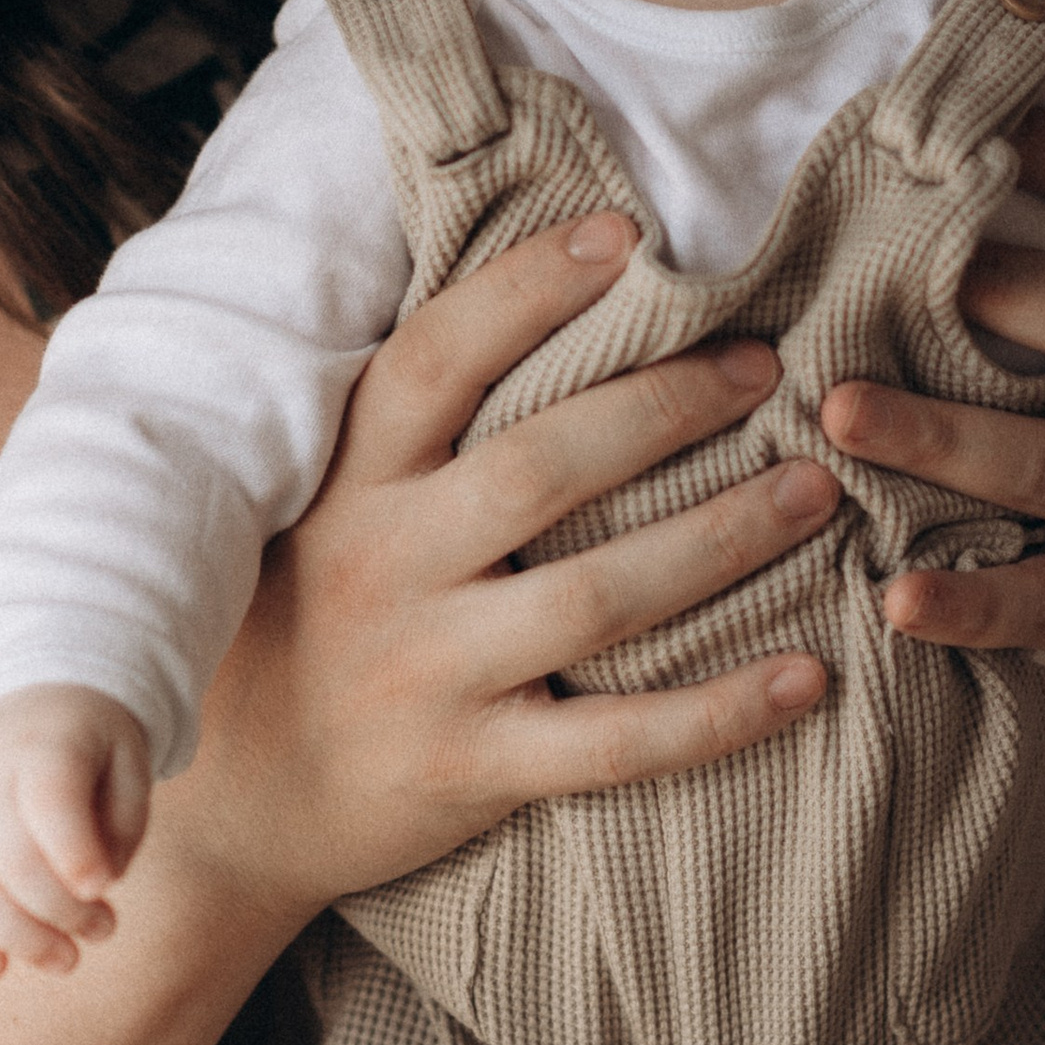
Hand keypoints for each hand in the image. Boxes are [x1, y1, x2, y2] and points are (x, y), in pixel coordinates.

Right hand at [0, 685, 153, 974]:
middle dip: (61, 913)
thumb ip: (122, 825)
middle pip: (11, 862)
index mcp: (42, 744)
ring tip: (67, 958)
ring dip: (20, 939)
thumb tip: (95, 889)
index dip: (76, 855)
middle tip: (103, 930)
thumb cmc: (89, 743)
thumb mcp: (129, 763)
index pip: (48, 803)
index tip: (106, 888)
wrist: (27, 697)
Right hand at [173, 211, 833, 927]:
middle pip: (543, 466)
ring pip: (599, 595)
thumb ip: (409, 432)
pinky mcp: (470, 768)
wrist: (230, 807)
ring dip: (722, 537)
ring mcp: (427, 672)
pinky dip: (719, 712)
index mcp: (349, 482)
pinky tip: (808, 676)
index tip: (628, 237)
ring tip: (814, 489)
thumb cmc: (301, 622)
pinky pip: (616, 741)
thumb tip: (542, 302)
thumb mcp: (320, 507)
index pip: (438, 358)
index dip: (529, 288)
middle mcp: (383, 565)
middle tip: (767, 367)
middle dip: (667, 404)